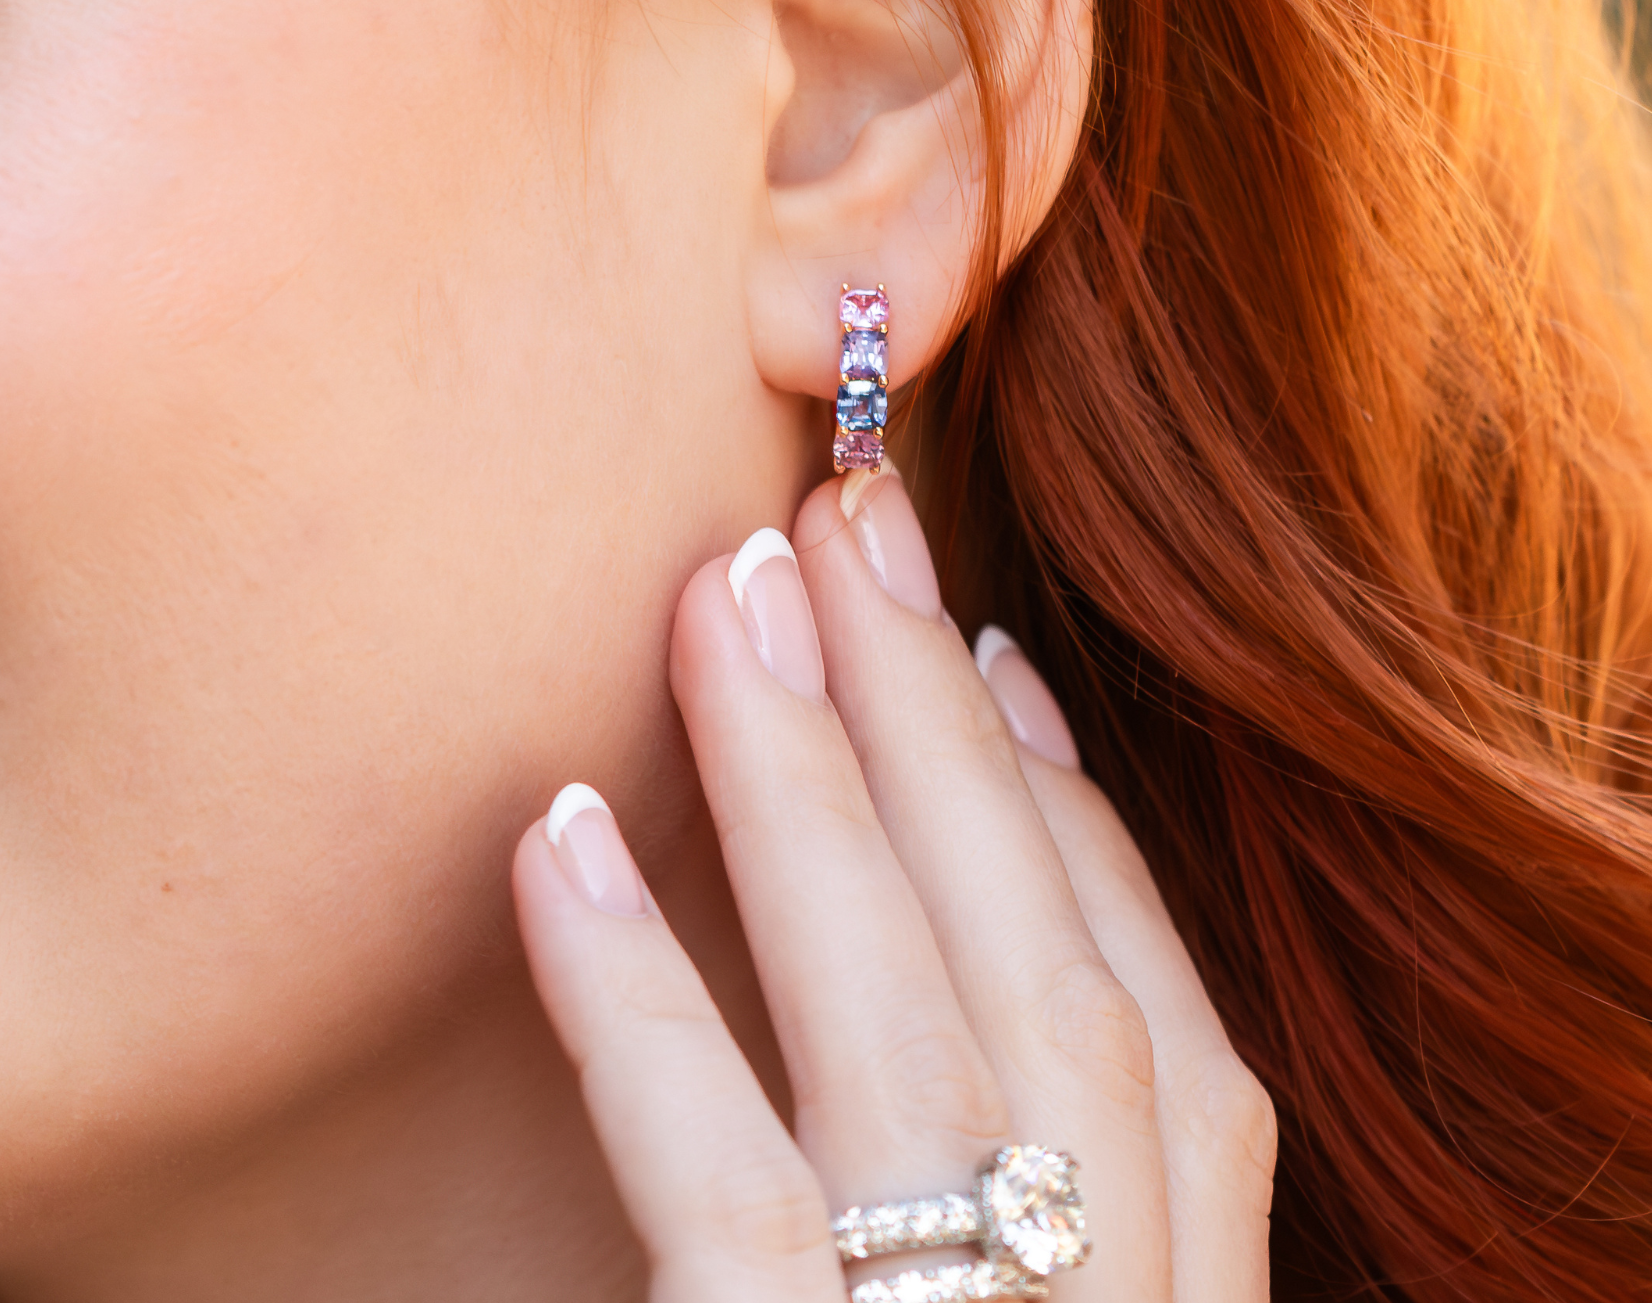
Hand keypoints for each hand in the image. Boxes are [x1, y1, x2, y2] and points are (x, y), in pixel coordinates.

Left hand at [513, 467, 1274, 1300]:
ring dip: (818, 789)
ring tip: (730, 593)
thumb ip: (1000, 1178)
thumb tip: (954, 909)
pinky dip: (647, 1007)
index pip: (1156, 1031)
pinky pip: (732, 1201)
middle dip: (947, 727)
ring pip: (916, 1041)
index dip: (1072, 823)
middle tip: (850, 517)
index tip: (991, 653)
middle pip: (1053, 987)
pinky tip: (562, 840)